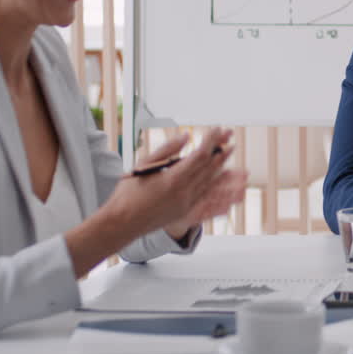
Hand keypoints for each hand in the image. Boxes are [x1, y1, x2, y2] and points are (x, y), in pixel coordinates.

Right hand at [67, 128, 238, 275]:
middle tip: (231, 139)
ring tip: (231, 157)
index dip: (211, 141)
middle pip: (209, 168)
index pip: (200, 155)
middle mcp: (184, 192)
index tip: (217, 130)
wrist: (121, 224)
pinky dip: (220, 190)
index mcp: (173, 178)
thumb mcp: (143, 165)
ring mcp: (186, 204)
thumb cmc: (127, 194)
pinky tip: (230, 186)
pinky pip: (208, 199)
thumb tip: (186, 137)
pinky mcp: (185, 212)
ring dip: (223, 168)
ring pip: (211, 183)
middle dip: (221, 151)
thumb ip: (167, 150)